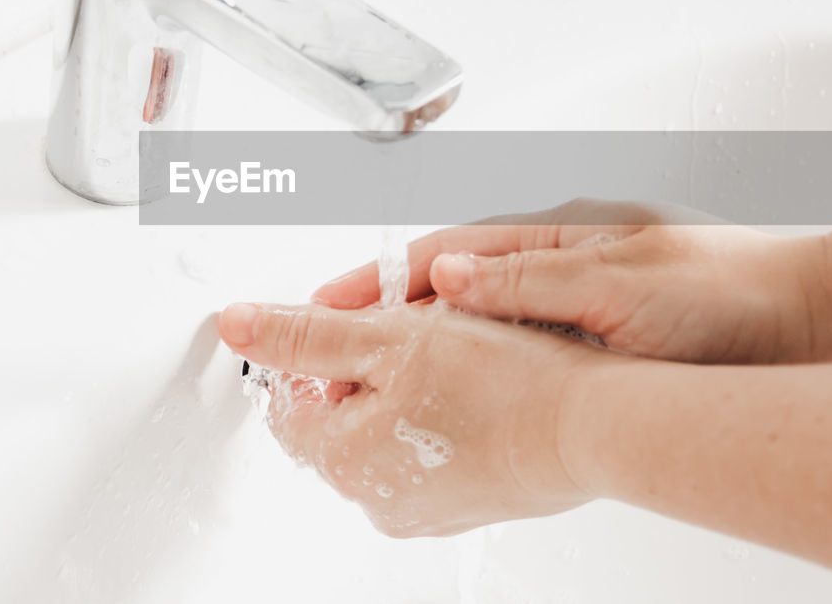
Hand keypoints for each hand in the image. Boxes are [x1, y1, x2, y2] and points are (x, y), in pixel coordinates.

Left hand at [215, 300, 599, 536]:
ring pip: (387, 429)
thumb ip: (304, 334)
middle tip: (411, 330)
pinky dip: (441, 414)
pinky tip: (478, 387)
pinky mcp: (467, 502)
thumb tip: (239, 324)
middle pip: (338, 415)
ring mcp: (425, 509)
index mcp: (342, 460)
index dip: (313, 348)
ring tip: (451, 354)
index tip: (353, 321)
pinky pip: (431, 448)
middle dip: (364, 365)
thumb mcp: (385, 338)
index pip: (287, 400)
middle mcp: (376, 499)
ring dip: (405, 386)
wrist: (592, 427)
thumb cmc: (502, 384)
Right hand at [313, 199, 831, 364]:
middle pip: (449, 285)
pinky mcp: (591, 340)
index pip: (444, 253)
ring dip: (423, 339)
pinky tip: (455, 388)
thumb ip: (531, 282)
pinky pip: (512, 349)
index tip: (329, 300)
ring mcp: (571, 302)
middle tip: (332, 345)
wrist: (806, 323)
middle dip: (385, 310)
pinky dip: (471, 363)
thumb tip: (447, 279)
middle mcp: (556, 265)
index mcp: (555, 237)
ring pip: (476, 319)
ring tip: (374, 369)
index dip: (381, 277)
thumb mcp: (619, 285)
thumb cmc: (730, 291)